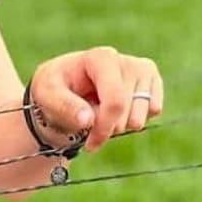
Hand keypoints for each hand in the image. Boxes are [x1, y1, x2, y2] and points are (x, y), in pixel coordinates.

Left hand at [30, 47, 163, 152]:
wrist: (65, 86)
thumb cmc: (55, 88)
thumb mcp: (47, 95)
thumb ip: (64, 106)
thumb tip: (88, 120)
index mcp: (101, 58)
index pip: (115, 100)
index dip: (104, 127)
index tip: (90, 143)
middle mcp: (125, 61)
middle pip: (127, 114)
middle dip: (107, 129)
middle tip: (89, 127)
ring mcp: (142, 69)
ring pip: (141, 117)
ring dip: (120, 125)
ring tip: (100, 114)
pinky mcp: (152, 80)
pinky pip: (154, 110)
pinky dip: (134, 118)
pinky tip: (117, 110)